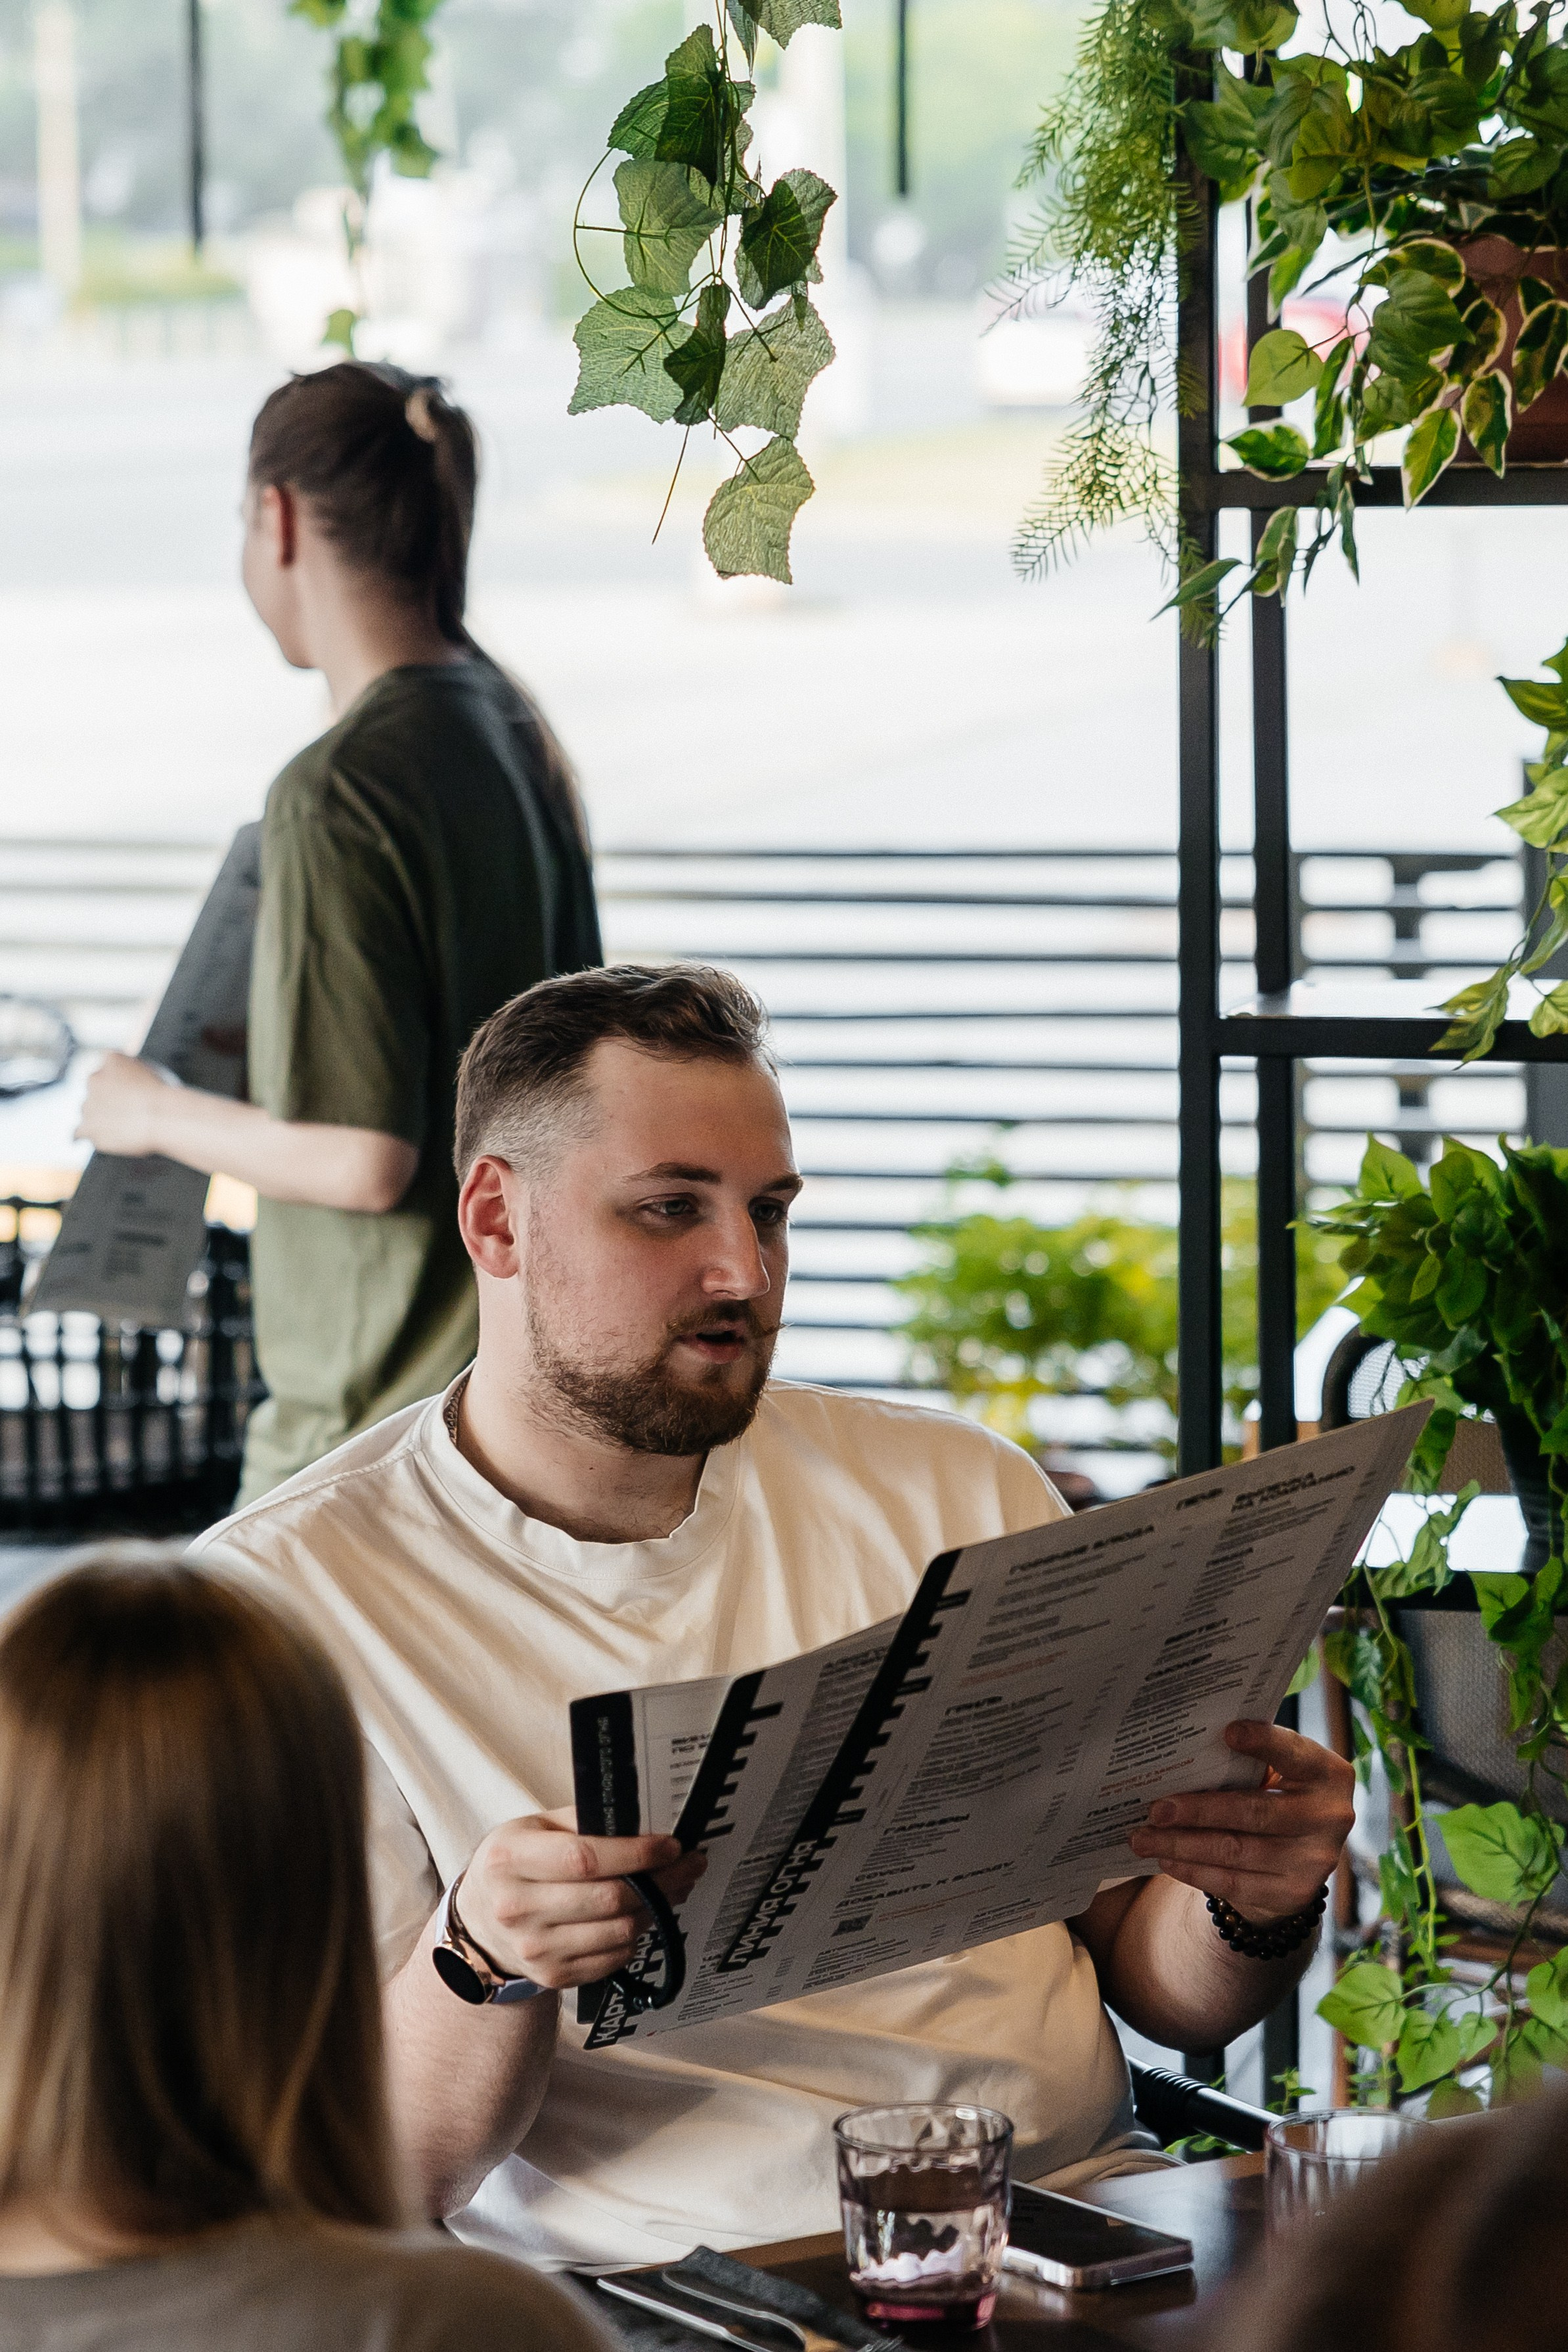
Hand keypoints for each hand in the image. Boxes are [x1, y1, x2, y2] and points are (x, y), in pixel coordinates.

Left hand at [76, 1053, 173, 1158]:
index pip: (109, 1066)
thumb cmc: (167, 1097)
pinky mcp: (88, 1127)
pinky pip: (79, 1132)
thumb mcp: (154, 1073)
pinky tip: (89, 1138)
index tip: (130, 1089)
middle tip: (125, 1108)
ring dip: (99, 1116)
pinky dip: (85, 1134)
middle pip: (94, 1086)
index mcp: (112, 1059)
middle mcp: (95, 1078)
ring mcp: (88, 1104)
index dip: (119, 1078)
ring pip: (87, 1109)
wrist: (163, 1117)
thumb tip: (129, 1092)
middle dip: (105, 1096)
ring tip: (120, 1126)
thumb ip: (135, 1077)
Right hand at [455, 1810, 706, 1991]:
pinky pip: (613, 1958)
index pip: (585, 1858)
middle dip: (661, 1881)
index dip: (636, 1854)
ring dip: (656, 1908)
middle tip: (689, 1865)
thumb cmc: (514, 1864)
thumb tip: (642, 1822)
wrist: (480, 1922)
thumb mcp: (534, 1827)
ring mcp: (534, 1949)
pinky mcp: (552, 1975)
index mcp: (511, 1859)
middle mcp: (517, 1908)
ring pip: (618, 1931)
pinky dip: (636, 1936)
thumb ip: (581, 1820)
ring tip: (673, 1887)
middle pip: (608, 1898)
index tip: (671, 1846)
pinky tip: (643, 1914)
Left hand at [1127, 1720, 1353, 1924]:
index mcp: (1327, 1774)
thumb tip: (1184, 1752)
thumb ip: (1247, 1761)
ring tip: (1144, 1838)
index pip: (1294, 1754)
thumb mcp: (1277, 1773)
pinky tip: (1166, 1861)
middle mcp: (1329, 1817)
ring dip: (1183, 1845)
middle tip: (1155, 1809)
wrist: (1299, 1857)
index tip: (1227, 1732)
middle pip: (1254, 1812)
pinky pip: (1234, 1883)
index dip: (1264, 1743)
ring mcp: (1314, 1860)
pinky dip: (1195, 1871)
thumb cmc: (1275, 1796)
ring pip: (1236, 1851)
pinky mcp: (1293, 1893)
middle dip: (1198, 1810)